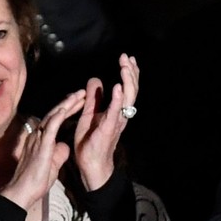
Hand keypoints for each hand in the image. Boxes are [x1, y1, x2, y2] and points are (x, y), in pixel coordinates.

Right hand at [0, 90, 83, 217]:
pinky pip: (50, 128)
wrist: (23, 192)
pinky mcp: (40, 146)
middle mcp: (38, 136)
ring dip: (66, 105)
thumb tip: (64, 146)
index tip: (80, 102)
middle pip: (55, 114)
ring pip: (53, 116)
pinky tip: (65, 108)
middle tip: (82, 92)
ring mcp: (38, 140)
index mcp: (41, 140)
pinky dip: (58, 117)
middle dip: (69, 102)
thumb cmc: (36, 181)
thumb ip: (58, 154)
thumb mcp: (53, 164)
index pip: (56, 120)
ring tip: (79, 95)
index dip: (67, 110)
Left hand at [72, 54, 137, 190]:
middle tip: (127, 57)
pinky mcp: (108, 128)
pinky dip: (117, 99)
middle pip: (131, 90)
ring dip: (127, 81)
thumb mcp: (90, 114)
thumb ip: (93, 98)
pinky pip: (115, 112)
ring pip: (127, 98)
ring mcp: (116, 121)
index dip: (129, 73)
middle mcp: (121, 115)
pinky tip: (117, 86)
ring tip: (125, 67)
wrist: (90, 163)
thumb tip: (95, 79)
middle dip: (131, 73)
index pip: (127, 89)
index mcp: (117, 111)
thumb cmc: (90, 141)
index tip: (128, 58)